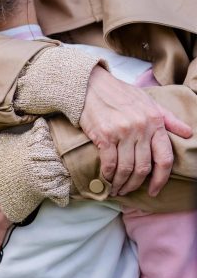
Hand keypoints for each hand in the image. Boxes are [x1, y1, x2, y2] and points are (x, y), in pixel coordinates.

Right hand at [80, 67, 191, 196]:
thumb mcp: (148, 102)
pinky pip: (110, 163)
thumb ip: (168, 119)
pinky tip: (106, 180)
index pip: (164, 158)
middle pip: (143, 167)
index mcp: (155, 122)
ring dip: (120, 183)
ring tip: (116, 189)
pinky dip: (108, 175)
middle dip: (136, 184)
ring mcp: (123, 133)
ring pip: (126, 168)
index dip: (161, 179)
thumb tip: (189, 133)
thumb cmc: (119, 94)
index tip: (154, 191)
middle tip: (128, 191)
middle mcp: (141, 128)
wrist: (91, 85)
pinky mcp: (105, 136)